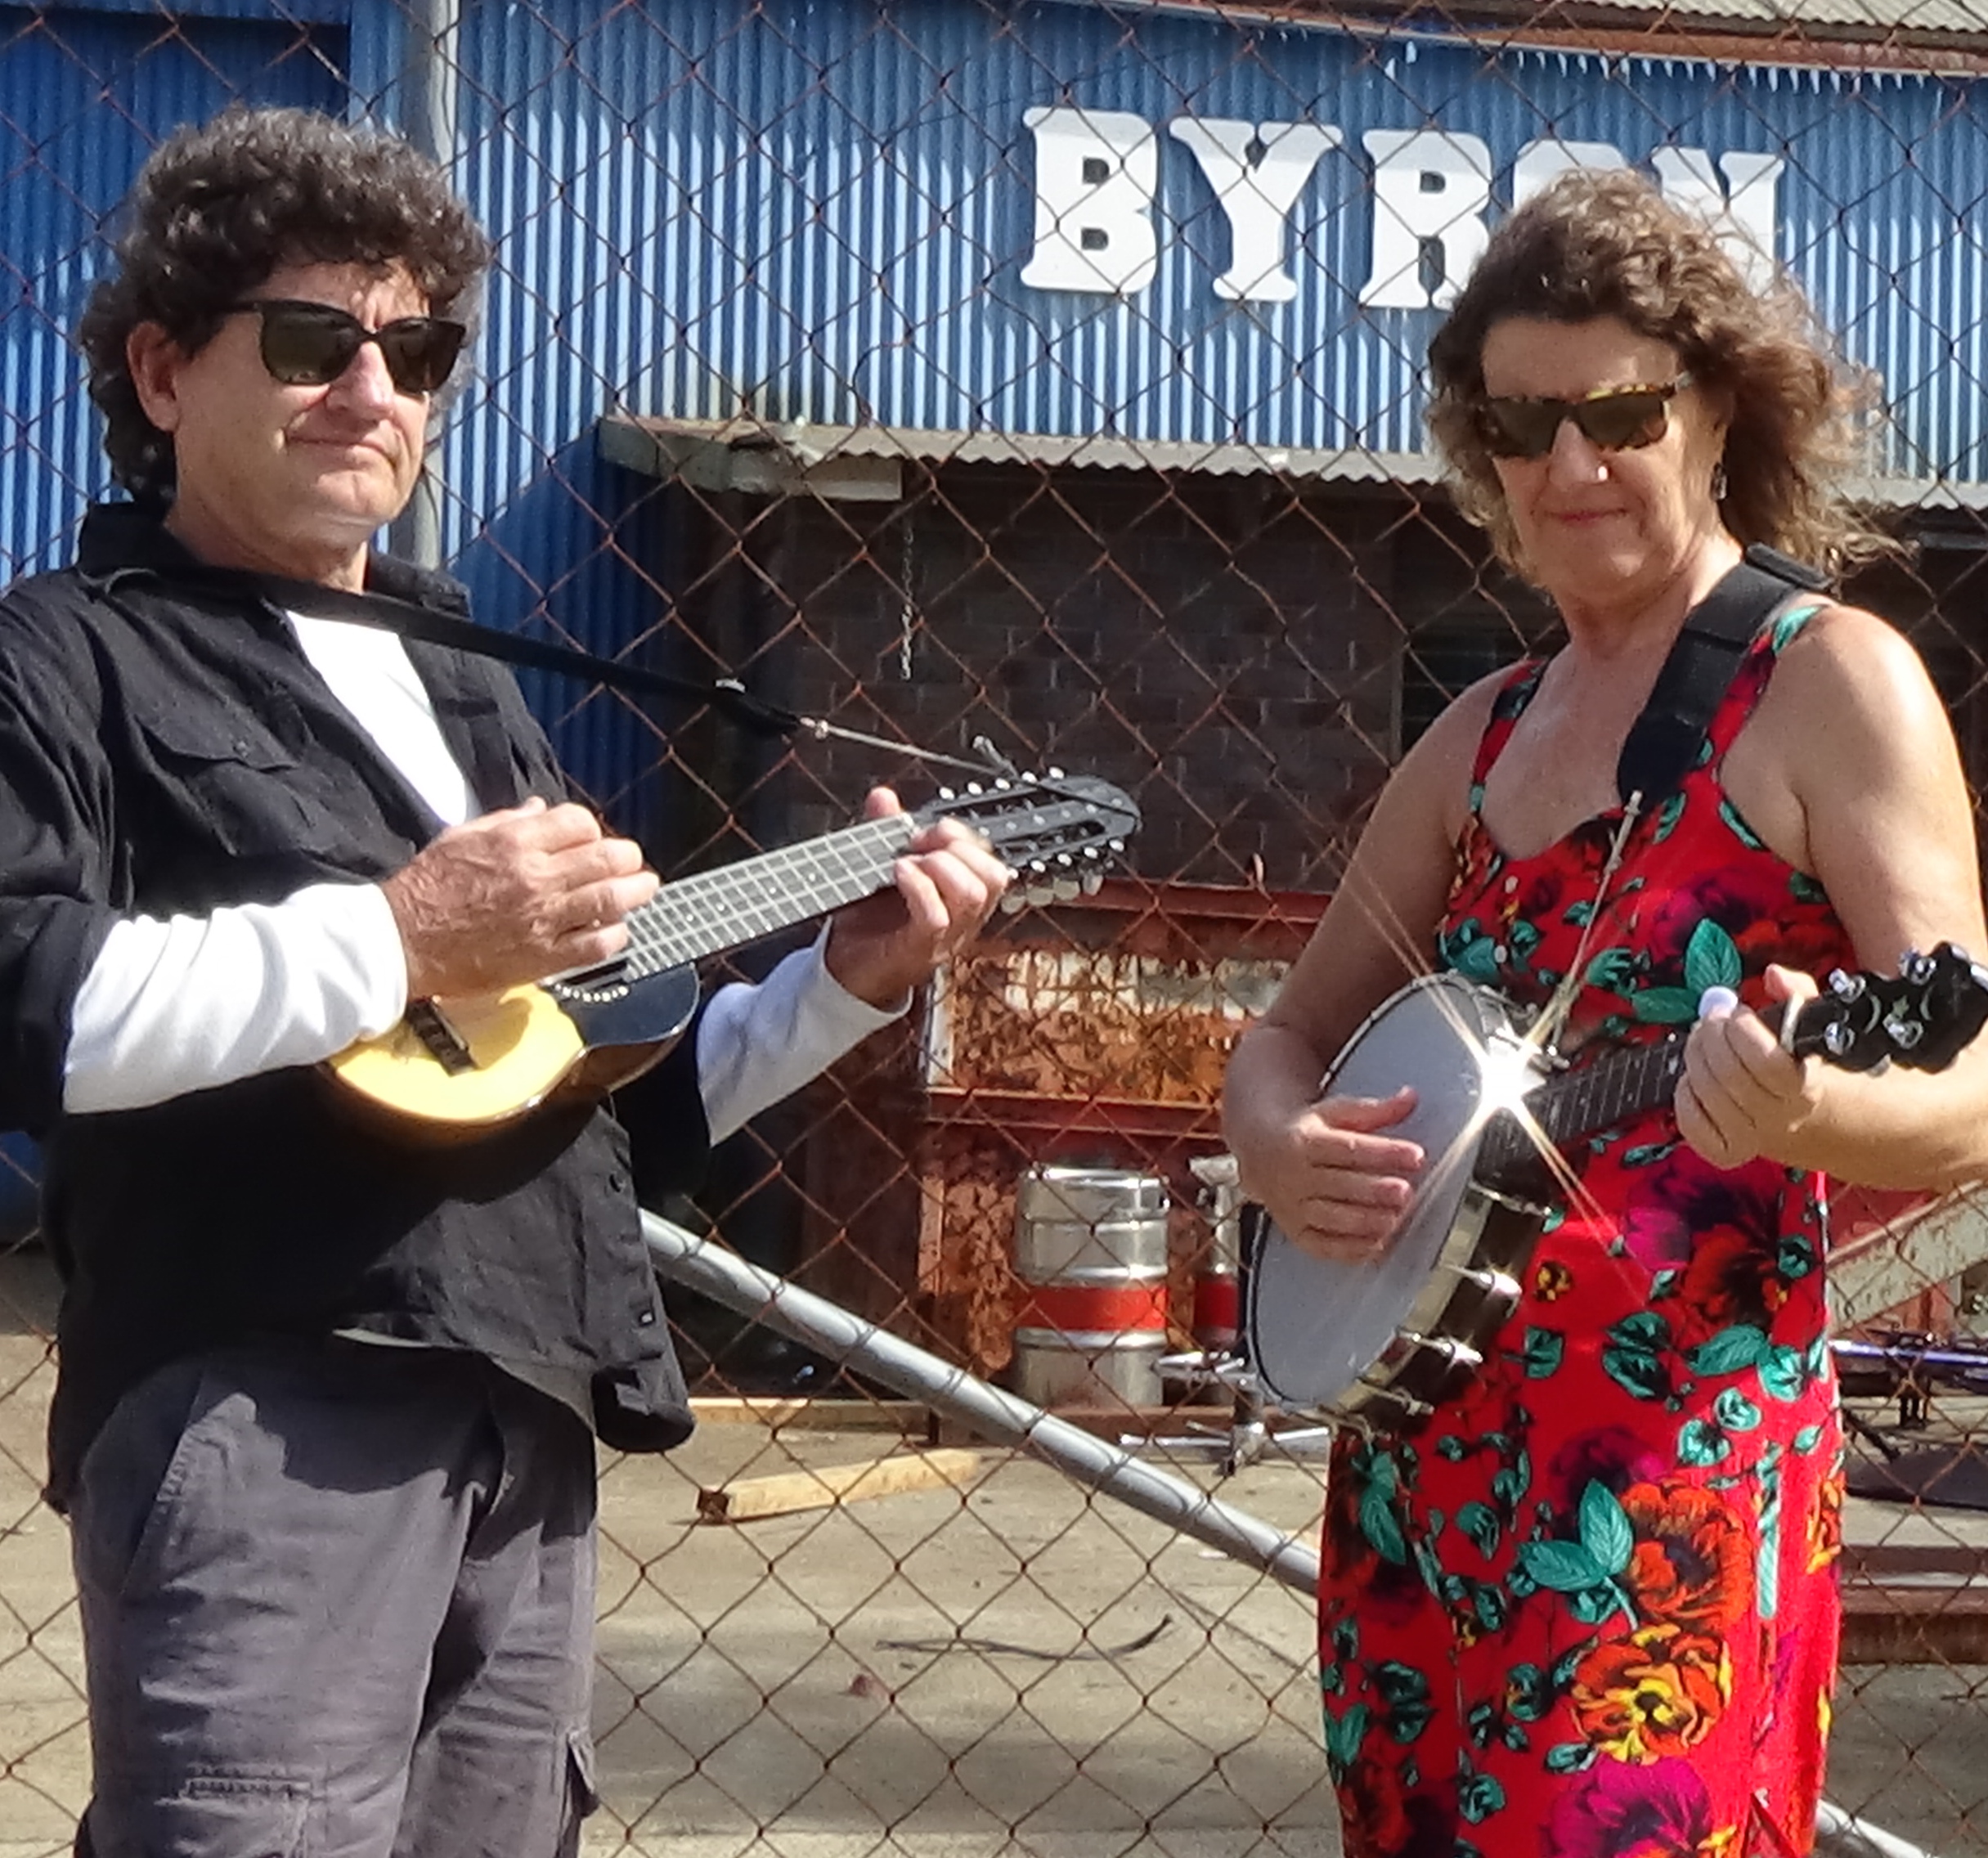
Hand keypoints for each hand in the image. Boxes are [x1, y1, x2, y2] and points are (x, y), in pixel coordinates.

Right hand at [380, 797, 659, 998]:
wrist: (402, 942)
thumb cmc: (426, 887)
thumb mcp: (462, 838)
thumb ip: (508, 822)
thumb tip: (542, 811)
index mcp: (515, 843)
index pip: (579, 823)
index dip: (591, 829)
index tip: (591, 839)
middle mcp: (536, 877)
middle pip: (607, 857)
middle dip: (627, 857)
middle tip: (632, 863)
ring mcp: (543, 919)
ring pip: (611, 899)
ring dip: (636, 891)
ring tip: (644, 888)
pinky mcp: (543, 957)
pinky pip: (596, 946)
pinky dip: (615, 935)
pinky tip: (616, 930)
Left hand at [822, 787, 1010, 1007]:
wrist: (844, 970)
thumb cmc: (869, 923)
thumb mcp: (879, 868)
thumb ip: (885, 831)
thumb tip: (883, 796)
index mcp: (962, 899)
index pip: (991, 861)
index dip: (963, 836)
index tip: (926, 830)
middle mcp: (963, 920)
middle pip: (993, 876)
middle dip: (957, 846)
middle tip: (919, 845)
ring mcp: (945, 938)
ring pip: (972, 894)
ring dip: (940, 866)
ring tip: (909, 862)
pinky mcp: (919, 950)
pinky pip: (936, 917)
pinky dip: (919, 886)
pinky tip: (898, 874)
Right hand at [1235, 1085, 1423, 1263]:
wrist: (1260, 1148)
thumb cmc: (1308, 1131)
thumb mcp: (1338, 1112)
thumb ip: (1376, 1110)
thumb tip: (1410, 1098)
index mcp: (1305, 1140)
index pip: (1347, 1148)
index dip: (1383, 1152)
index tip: (1415, 1155)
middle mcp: (1294, 1175)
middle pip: (1339, 1185)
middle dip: (1375, 1190)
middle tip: (1406, 1192)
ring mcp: (1292, 1206)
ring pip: (1331, 1218)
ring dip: (1366, 1221)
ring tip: (1396, 1218)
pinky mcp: (1295, 1231)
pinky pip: (1322, 1245)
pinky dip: (1350, 1249)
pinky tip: (1377, 1243)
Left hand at [1676, 964, 1823, 1168]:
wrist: (1818, 1123)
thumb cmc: (1811, 1066)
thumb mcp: (1817, 1026)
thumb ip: (1799, 994)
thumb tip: (1774, 974)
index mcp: (1808, 1089)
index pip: (1767, 1062)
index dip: (1743, 1030)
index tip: (1739, 1011)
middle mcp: (1780, 1119)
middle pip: (1728, 1075)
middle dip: (1712, 1036)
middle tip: (1712, 1018)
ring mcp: (1752, 1140)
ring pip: (1707, 1094)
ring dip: (1696, 1058)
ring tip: (1703, 1038)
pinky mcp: (1727, 1152)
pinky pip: (1692, 1125)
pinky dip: (1685, 1097)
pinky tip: (1694, 1077)